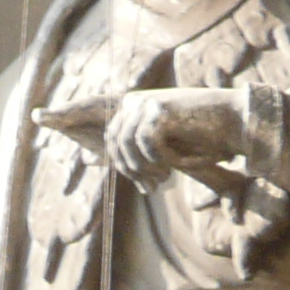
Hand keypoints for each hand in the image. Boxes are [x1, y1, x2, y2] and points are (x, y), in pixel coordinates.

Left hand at [35, 87, 250, 189]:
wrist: (235, 125)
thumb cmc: (202, 139)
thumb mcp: (161, 149)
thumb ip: (130, 151)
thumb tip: (94, 158)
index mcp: (131, 108)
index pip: (98, 122)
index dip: (80, 128)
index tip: (53, 126)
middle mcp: (134, 102)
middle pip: (112, 145)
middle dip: (131, 171)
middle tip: (154, 186)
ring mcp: (145, 104)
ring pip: (126, 148)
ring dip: (146, 169)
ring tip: (166, 177)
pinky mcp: (159, 111)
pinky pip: (147, 146)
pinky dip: (164, 159)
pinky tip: (179, 161)